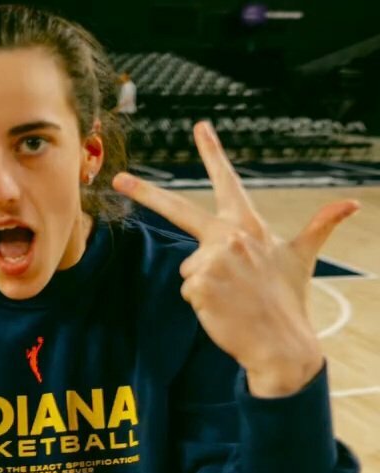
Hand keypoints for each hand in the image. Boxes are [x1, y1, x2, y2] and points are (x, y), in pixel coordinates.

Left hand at [112, 122, 359, 396]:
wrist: (282, 346)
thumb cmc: (288, 299)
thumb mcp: (300, 258)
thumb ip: (320, 226)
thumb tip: (353, 203)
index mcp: (248, 226)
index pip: (228, 182)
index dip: (213, 152)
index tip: (199, 126)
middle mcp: (228, 236)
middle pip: (177, 209)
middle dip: (144, 191)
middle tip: (119, 179)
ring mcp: (212, 259)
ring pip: (189, 266)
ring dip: (205, 282)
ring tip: (232, 296)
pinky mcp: (198, 283)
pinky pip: (188, 288)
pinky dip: (201, 301)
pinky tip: (224, 308)